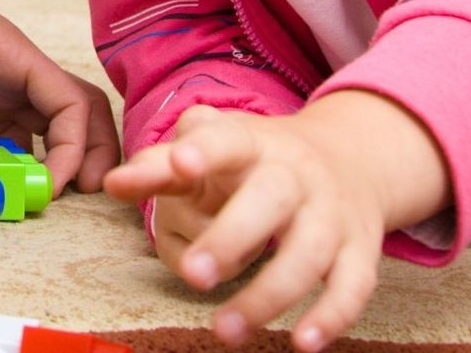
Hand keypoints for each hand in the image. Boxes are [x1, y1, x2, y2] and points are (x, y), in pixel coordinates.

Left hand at [0, 0, 120, 194]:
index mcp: (13, 53)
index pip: (70, 100)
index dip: (74, 145)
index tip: (54, 182)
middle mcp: (16, 72)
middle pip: (76, 111)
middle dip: (89, 151)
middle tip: (83, 192)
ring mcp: (0, 87)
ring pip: (47, 127)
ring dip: (50, 161)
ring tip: (34, 197)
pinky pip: (11, 134)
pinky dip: (12, 161)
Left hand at [104, 93, 449, 349]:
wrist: (353, 156)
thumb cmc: (260, 159)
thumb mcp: (214, 148)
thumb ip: (161, 166)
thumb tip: (111, 184)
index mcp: (254, 143)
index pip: (228, 138)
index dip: (205, 149)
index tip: (181, 164)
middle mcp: (297, 175)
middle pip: (271, 199)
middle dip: (233, 236)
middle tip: (195, 274)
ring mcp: (331, 213)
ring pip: (308, 252)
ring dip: (270, 294)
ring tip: (225, 329)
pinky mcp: (359, 250)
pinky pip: (353, 285)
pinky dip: (332, 316)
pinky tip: (302, 343)